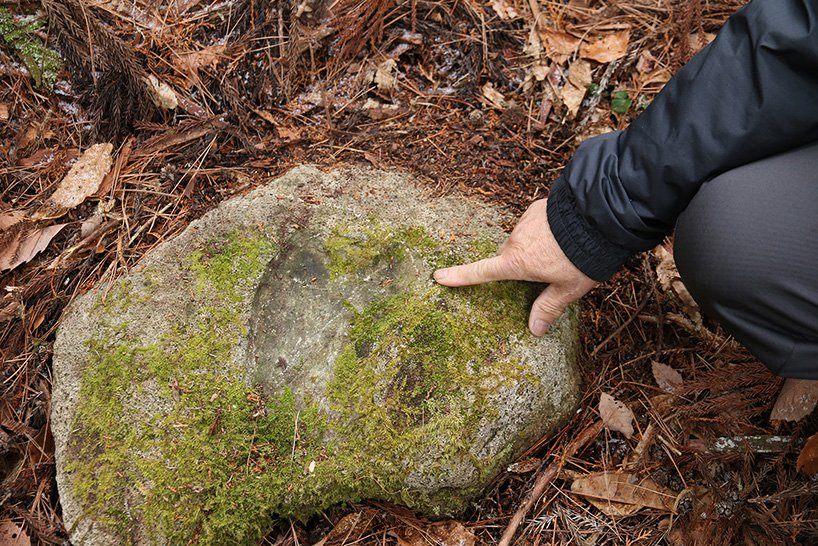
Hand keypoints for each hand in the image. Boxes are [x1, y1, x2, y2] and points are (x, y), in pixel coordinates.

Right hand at [433, 198, 596, 335]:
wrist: (598, 215)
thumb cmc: (583, 256)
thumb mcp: (569, 288)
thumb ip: (549, 307)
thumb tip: (534, 330)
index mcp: (517, 262)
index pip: (481, 272)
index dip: (459, 276)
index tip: (439, 276)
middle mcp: (514, 241)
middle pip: (507, 258)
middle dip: (518, 265)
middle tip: (546, 272)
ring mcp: (524, 222)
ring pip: (521, 240)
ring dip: (533, 247)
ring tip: (562, 252)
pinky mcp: (536, 209)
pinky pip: (533, 225)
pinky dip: (542, 232)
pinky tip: (562, 235)